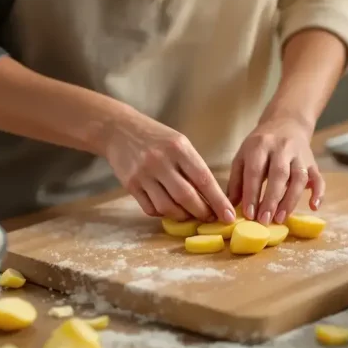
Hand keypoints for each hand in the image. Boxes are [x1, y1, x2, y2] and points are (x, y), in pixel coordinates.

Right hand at [105, 115, 236, 223]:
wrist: (118, 129)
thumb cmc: (156, 138)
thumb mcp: (179, 143)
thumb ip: (193, 167)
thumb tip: (212, 197)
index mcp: (178, 148)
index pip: (203, 179)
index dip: (218, 201)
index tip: (228, 216)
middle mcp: (160, 161)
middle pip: (186, 197)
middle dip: (202, 212)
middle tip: (211, 218)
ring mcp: (143, 174)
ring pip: (168, 207)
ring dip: (183, 216)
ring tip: (191, 214)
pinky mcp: (130, 185)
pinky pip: (150, 208)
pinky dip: (163, 213)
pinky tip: (169, 208)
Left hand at [227, 116, 324, 224]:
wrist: (287, 121)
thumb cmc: (260, 145)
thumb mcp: (243, 156)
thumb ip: (237, 180)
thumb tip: (230, 206)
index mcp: (260, 145)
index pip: (255, 171)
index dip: (252, 193)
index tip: (249, 214)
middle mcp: (281, 148)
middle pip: (279, 174)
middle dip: (271, 199)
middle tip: (264, 220)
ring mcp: (299, 154)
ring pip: (299, 177)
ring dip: (291, 200)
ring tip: (281, 218)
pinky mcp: (313, 162)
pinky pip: (319, 177)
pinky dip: (319, 193)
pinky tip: (313, 207)